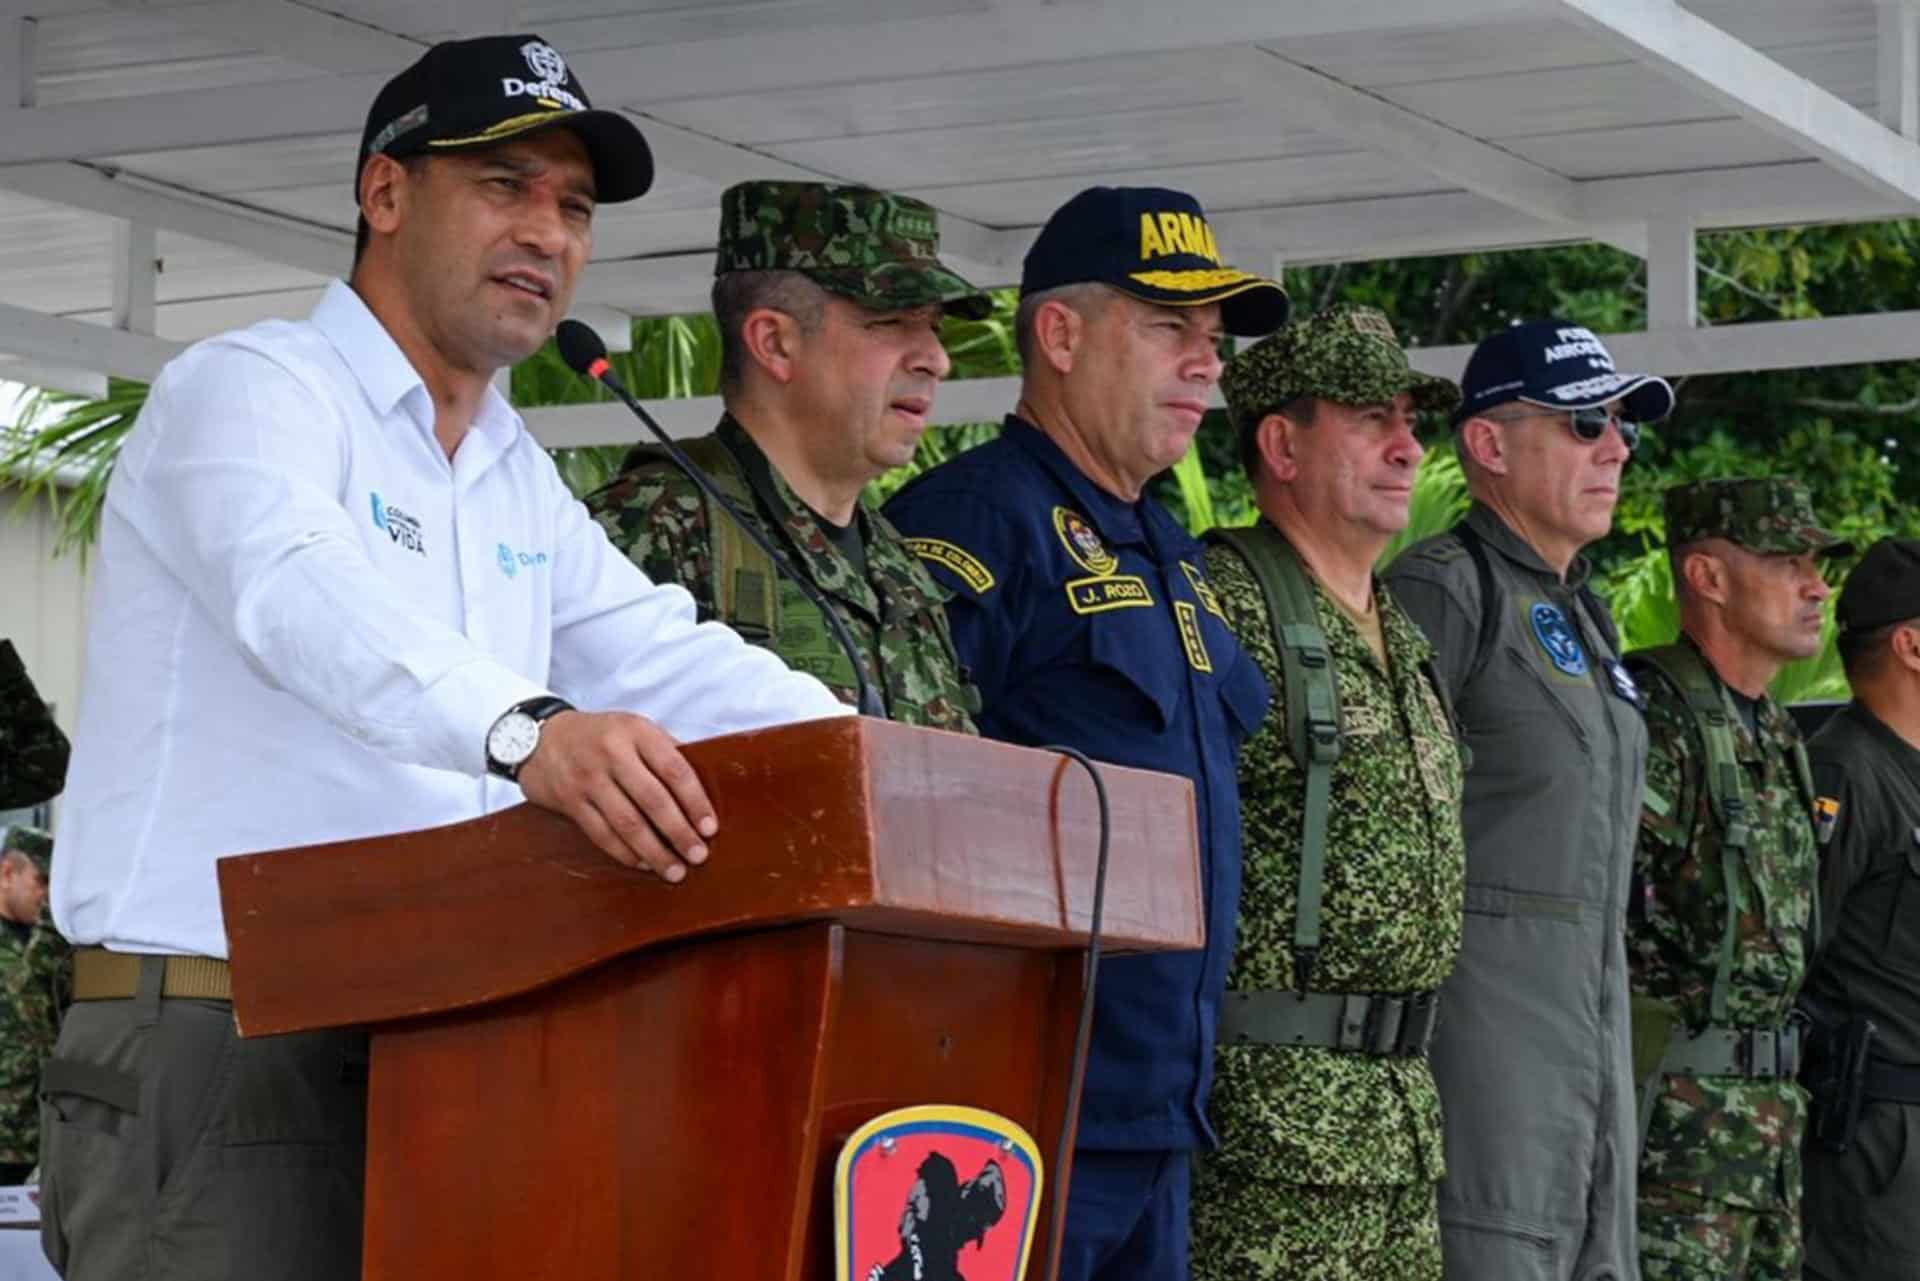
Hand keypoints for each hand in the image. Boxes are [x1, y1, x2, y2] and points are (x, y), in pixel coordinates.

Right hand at [516, 710, 717, 881]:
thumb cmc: (601, 735)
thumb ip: (666, 751)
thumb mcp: (635, 728)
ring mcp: (588, 779)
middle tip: (698, 855)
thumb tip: (705, 786)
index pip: (674, 769)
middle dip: (679, 832)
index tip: (710, 827)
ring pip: (627, 823)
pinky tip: (643, 863)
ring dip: (654, 852)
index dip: (695, 801)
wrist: (540, 737)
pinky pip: (602, 834)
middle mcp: (612, 753)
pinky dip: (625, 853)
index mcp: (636, 731)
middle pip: (653, 800)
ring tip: (675, 871)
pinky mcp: (570, 802)